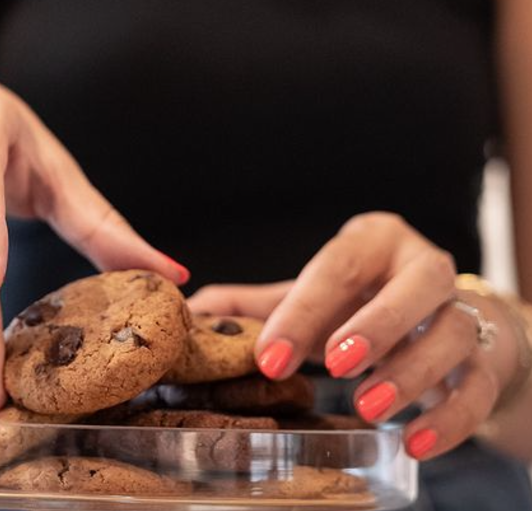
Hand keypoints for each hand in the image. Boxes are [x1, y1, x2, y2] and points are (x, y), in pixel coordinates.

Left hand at [192, 213, 513, 460]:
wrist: (445, 321)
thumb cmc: (366, 303)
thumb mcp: (317, 297)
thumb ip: (261, 304)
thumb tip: (193, 309)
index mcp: (374, 241)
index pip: (338, 267)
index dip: (302, 311)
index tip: (269, 356)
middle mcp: (425, 266)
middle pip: (413, 286)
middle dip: (373, 325)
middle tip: (333, 366)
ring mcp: (463, 311)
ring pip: (451, 334)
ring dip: (410, 373)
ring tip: (367, 406)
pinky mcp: (488, 359)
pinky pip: (478, 388)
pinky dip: (449, 417)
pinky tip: (412, 441)